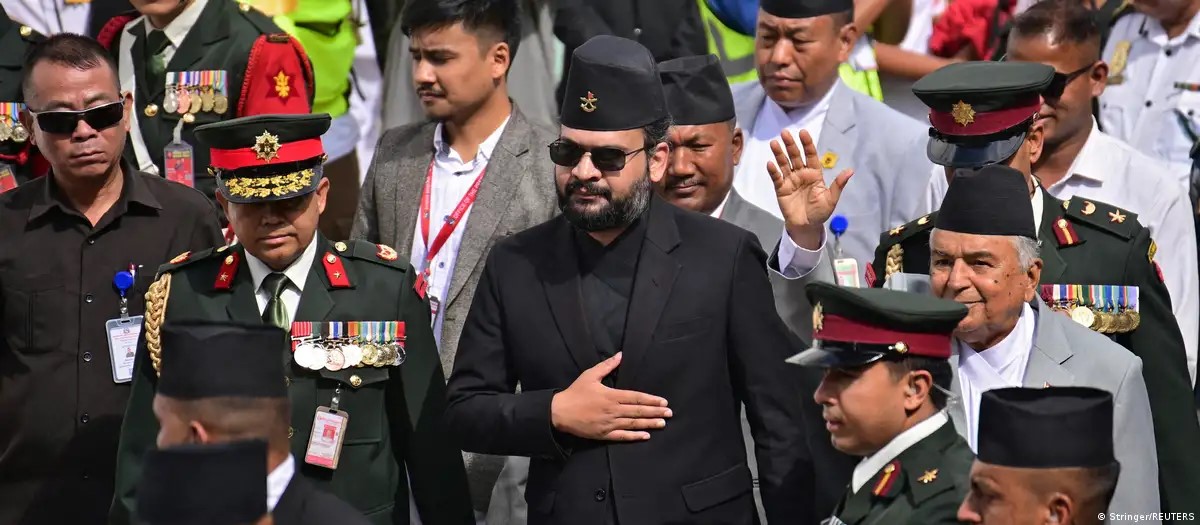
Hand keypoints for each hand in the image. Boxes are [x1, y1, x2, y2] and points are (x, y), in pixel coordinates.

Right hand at [550, 353, 671, 440]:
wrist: (559, 412)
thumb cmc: (575, 392)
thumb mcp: (590, 375)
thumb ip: (607, 366)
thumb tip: (620, 355)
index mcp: (611, 395)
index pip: (636, 398)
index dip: (651, 400)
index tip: (664, 401)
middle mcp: (613, 410)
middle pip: (638, 411)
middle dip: (655, 412)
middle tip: (669, 413)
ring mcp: (609, 423)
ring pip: (633, 424)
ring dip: (649, 424)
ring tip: (663, 424)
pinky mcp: (604, 434)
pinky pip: (622, 436)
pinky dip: (634, 436)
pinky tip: (646, 436)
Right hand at [767, 129, 852, 247]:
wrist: (806, 226)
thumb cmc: (820, 212)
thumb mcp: (831, 199)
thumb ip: (838, 184)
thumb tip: (851, 170)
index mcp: (815, 174)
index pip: (811, 155)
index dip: (807, 144)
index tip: (803, 132)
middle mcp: (802, 174)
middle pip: (795, 156)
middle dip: (791, 145)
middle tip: (785, 132)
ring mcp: (790, 180)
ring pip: (784, 164)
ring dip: (779, 154)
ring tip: (774, 143)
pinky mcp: (781, 189)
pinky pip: (777, 178)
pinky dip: (773, 171)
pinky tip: (770, 163)